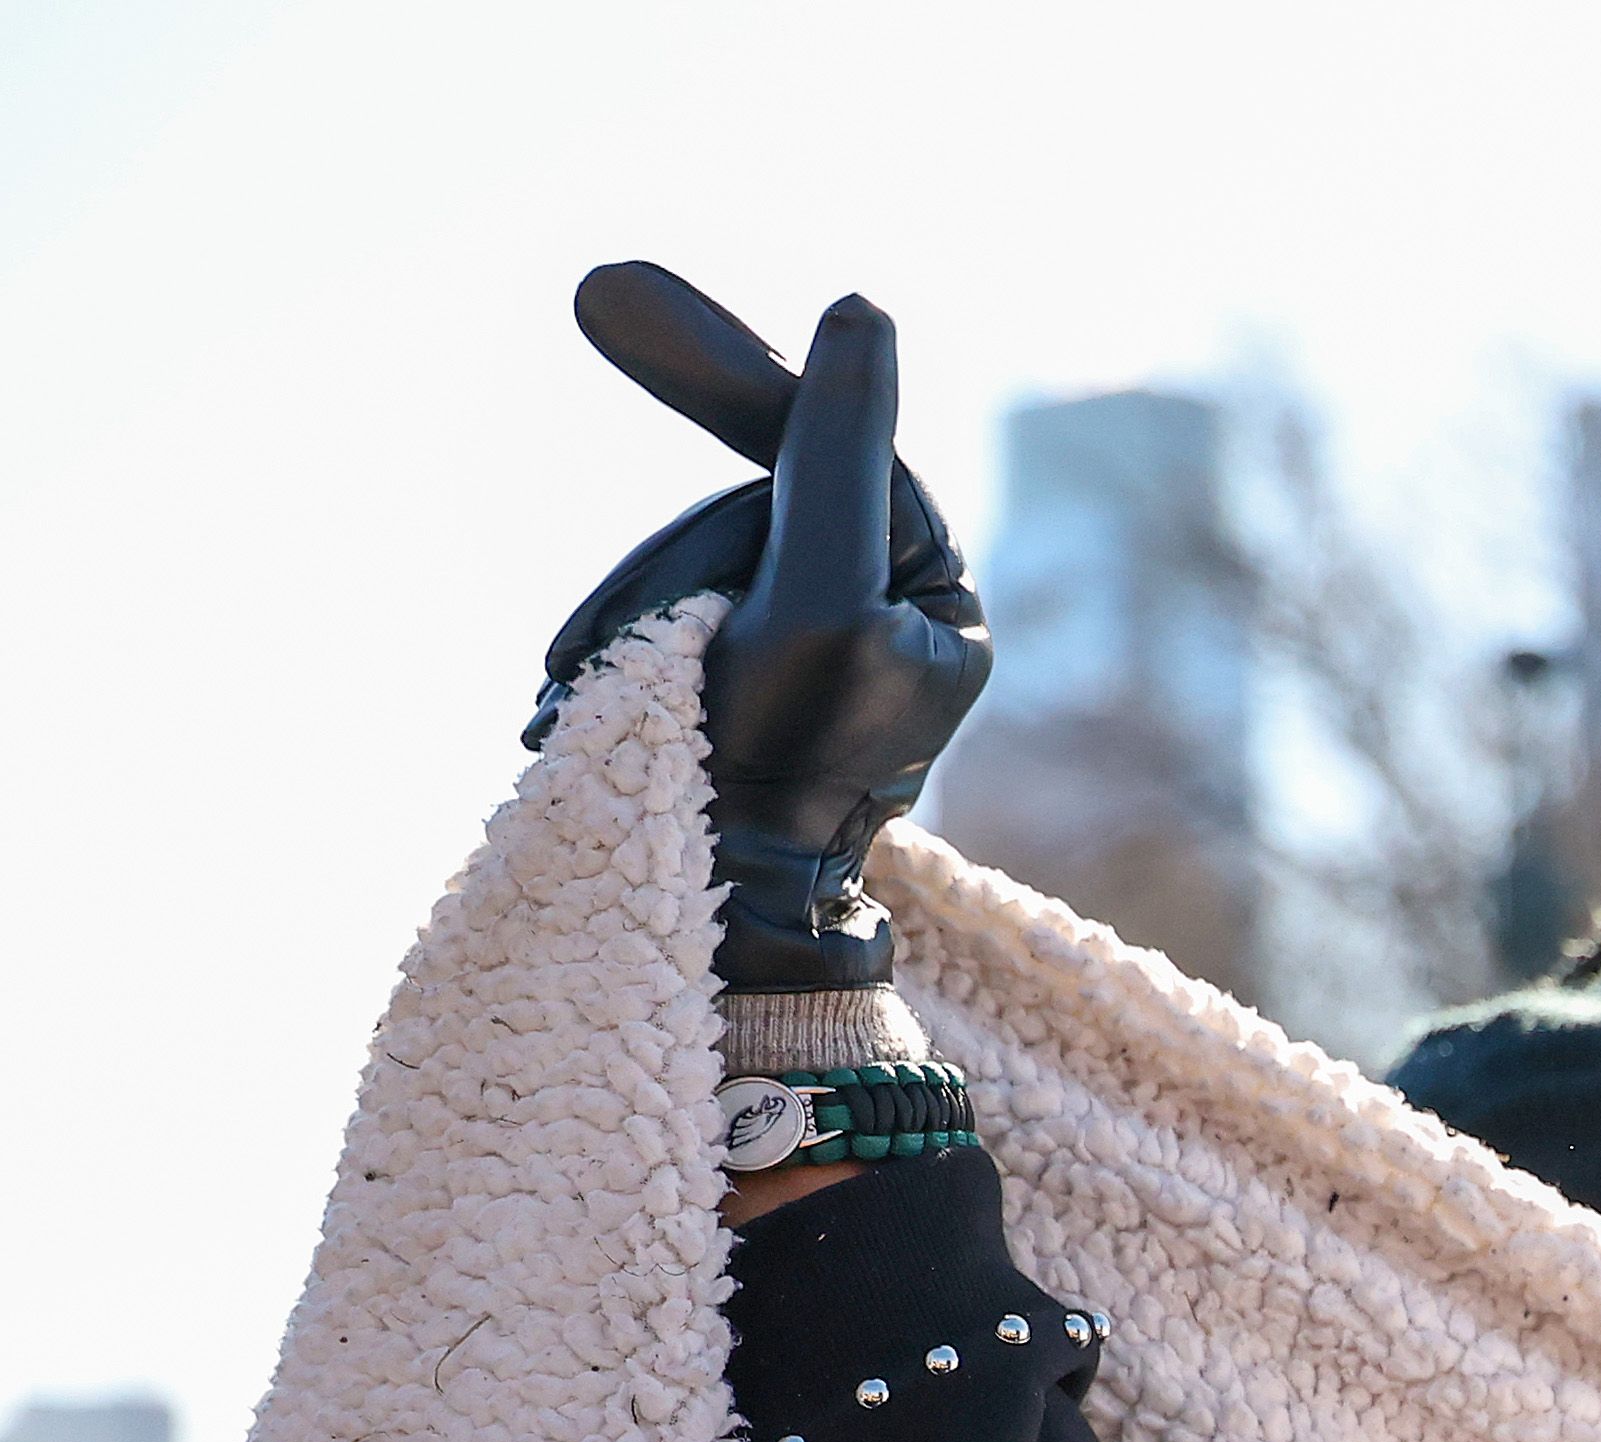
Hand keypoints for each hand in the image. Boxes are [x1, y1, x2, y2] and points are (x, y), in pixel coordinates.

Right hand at [531, 265, 987, 994]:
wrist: (712, 908)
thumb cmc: (778, 760)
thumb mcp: (818, 586)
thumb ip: (832, 452)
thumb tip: (861, 309)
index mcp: (937, 601)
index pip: (835, 448)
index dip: (732, 377)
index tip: (609, 296)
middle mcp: (886, 624)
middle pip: (754, 512)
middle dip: (678, 563)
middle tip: (622, 637)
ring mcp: (805, 660)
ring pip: (693, 566)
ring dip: (633, 613)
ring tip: (601, 693)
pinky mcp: (729, 693)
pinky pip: (654, 621)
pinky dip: (614, 645)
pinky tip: (584, 701)